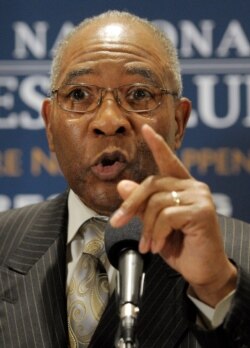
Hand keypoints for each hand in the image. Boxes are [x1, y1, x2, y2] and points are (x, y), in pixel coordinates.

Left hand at [110, 125, 236, 306]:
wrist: (203, 270)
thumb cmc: (181, 246)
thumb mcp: (154, 224)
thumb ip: (142, 204)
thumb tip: (122, 185)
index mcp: (183, 187)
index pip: (168, 160)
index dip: (157, 145)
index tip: (145, 129)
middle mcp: (193, 187)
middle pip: (152, 183)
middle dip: (131, 204)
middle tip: (118, 222)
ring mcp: (200, 197)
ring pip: (157, 201)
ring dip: (146, 227)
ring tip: (147, 244)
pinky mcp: (202, 211)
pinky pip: (166, 216)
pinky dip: (156, 233)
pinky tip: (158, 246)